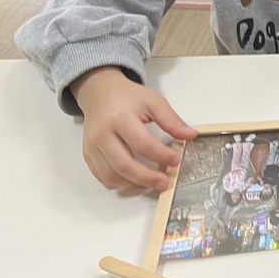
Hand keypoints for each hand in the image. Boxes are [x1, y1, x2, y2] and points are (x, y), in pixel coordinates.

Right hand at [71, 66, 197, 190]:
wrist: (101, 93)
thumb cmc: (127, 98)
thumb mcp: (153, 101)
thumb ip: (171, 119)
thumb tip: (190, 135)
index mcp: (120, 118)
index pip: (142, 143)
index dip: (161, 155)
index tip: (176, 160)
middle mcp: (102, 134)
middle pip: (124, 164)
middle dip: (146, 177)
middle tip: (164, 182)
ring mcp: (92, 146)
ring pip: (110, 175)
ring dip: (132, 183)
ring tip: (151, 183)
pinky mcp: (88, 154)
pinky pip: (101, 175)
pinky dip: (118, 182)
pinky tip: (134, 180)